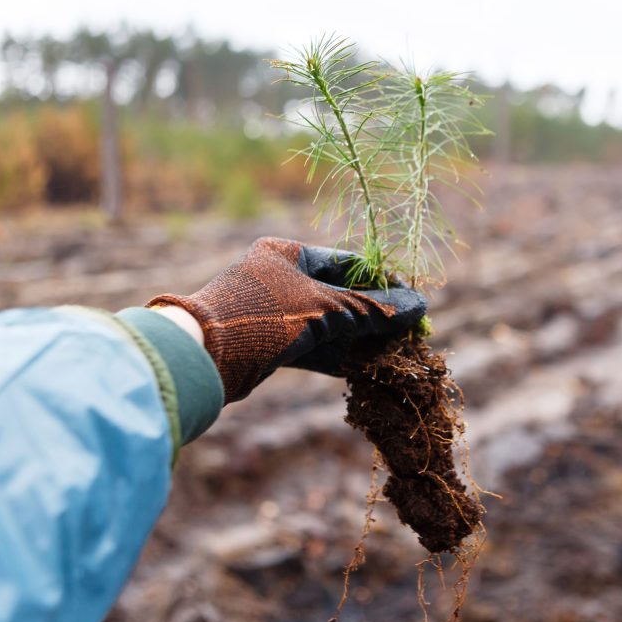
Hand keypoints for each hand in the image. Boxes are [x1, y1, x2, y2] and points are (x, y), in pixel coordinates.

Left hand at [147, 237, 425, 402]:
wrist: (202, 357)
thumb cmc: (264, 316)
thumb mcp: (325, 310)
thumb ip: (372, 310)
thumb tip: (419, 307)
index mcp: (287, 253)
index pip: (348, 263)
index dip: (383, 282)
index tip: (411, 301)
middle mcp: (280, 278)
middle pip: (341, 295)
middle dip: (374, 315)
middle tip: (407, 333)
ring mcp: (274, 311)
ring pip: (328, 323)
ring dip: (359, 338)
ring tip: (393, 353)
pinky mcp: (269, 343)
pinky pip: (313, 345)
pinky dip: (338, 355)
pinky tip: (365, 367)